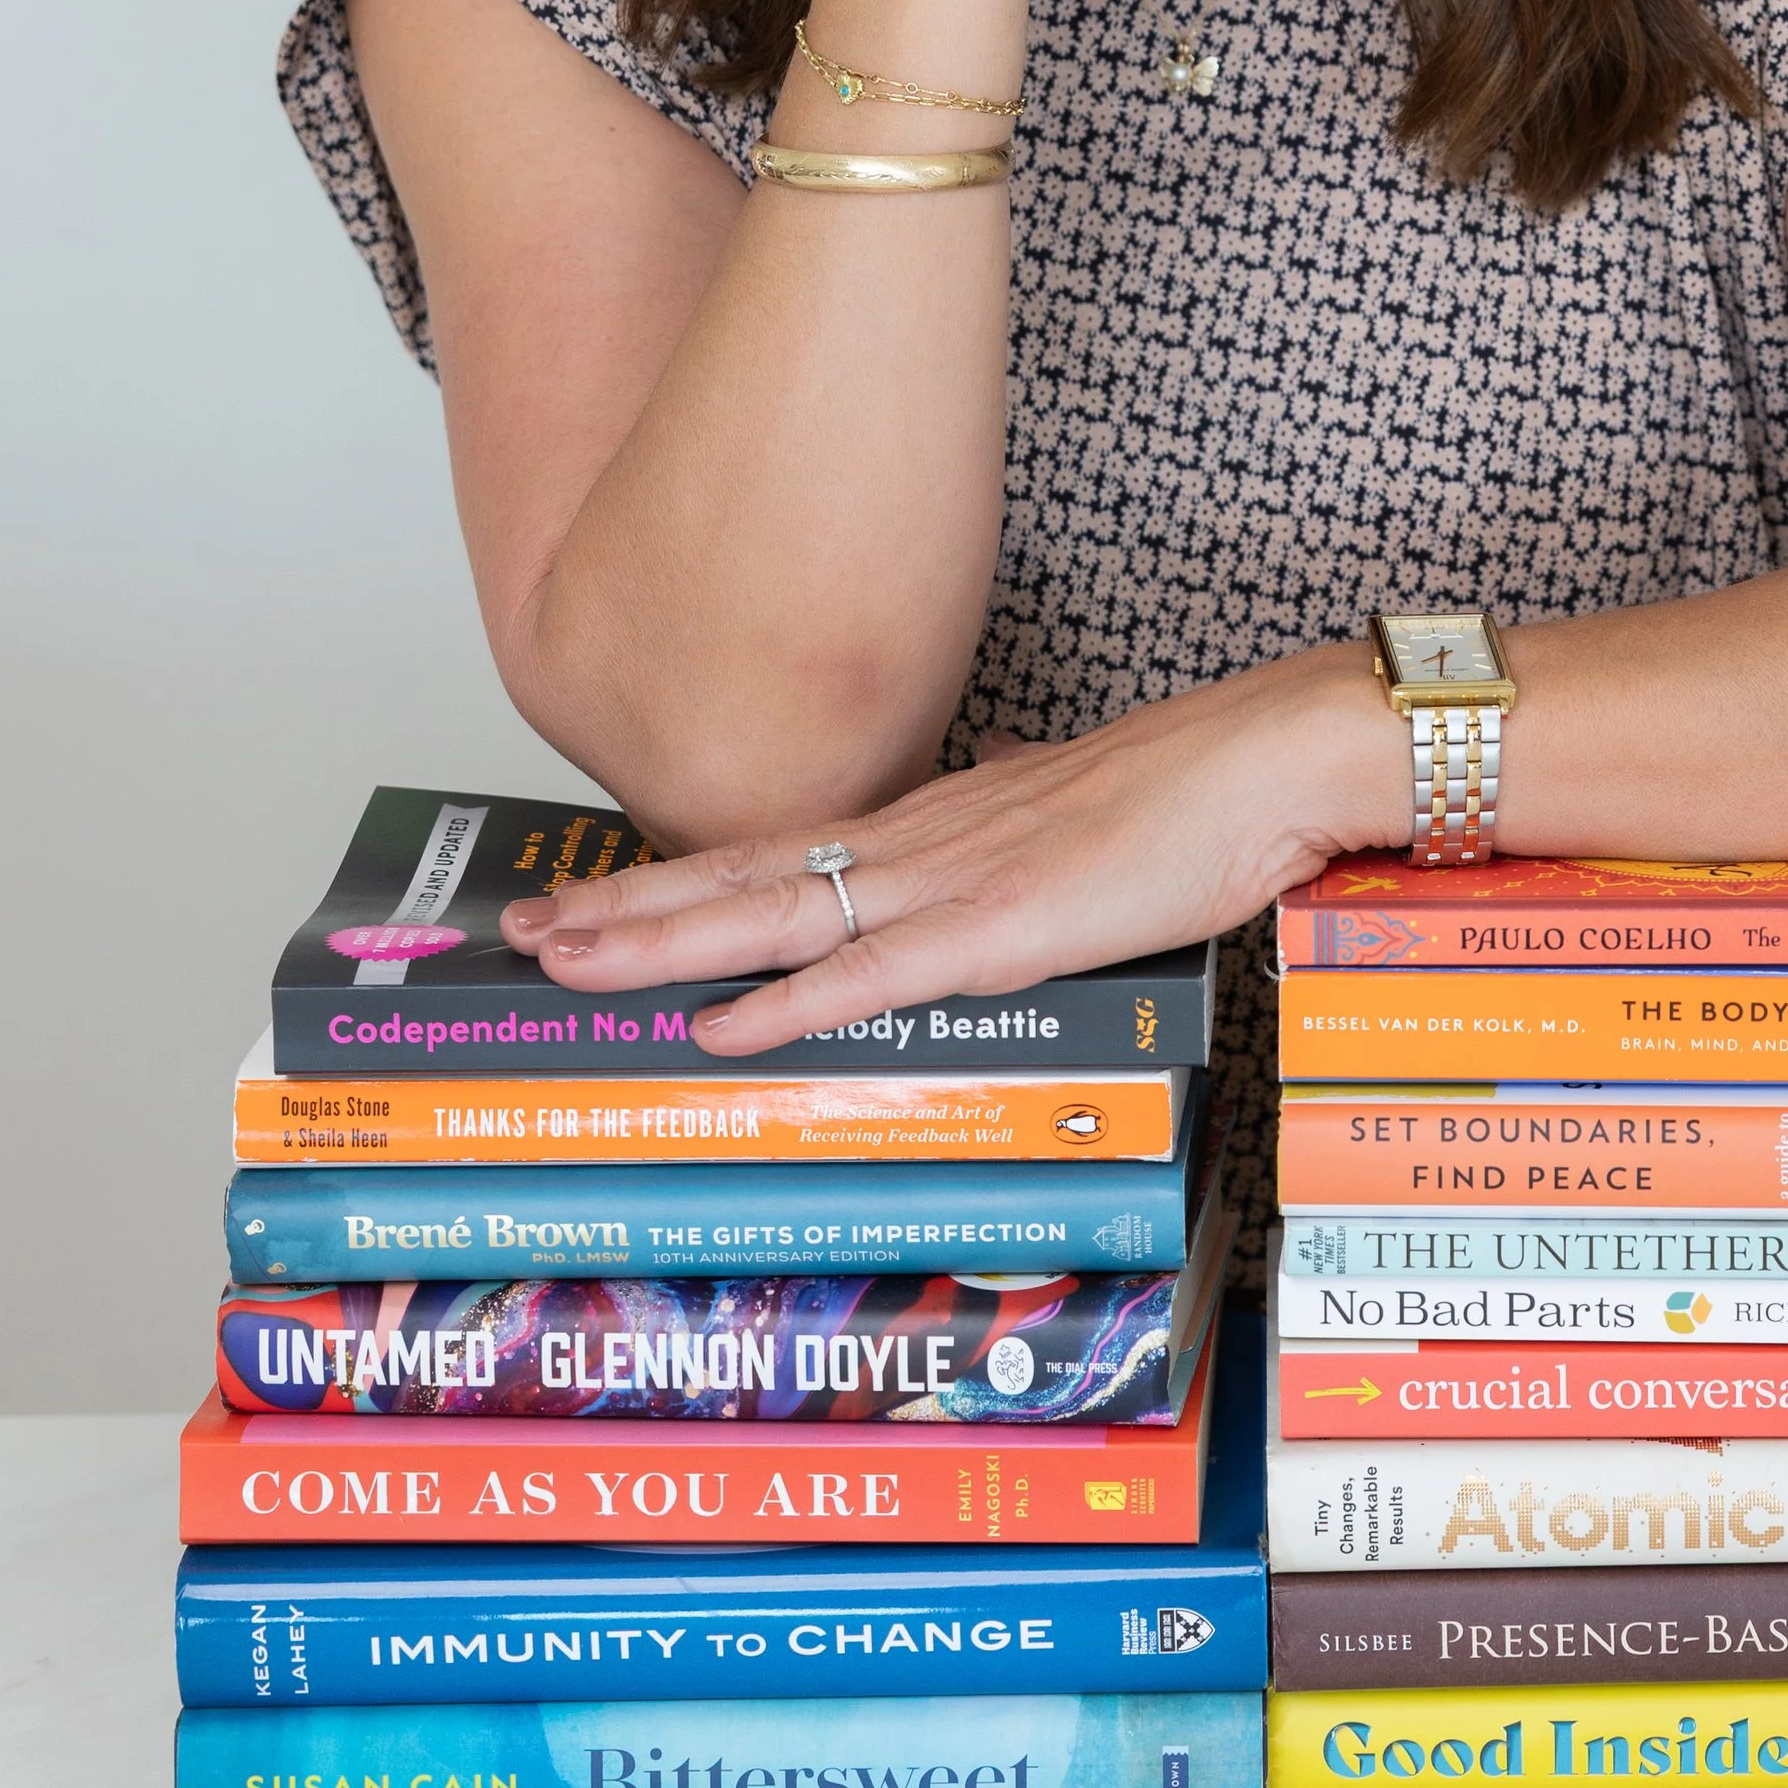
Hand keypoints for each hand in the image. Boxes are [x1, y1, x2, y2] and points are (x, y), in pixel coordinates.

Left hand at [499, 646, 1406, 1054]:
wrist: (1267, 759)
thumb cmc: (1190, 796)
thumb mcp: (1068, 829)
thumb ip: (1005, 853)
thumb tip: (971, 861)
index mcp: (932, 823)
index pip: (775, 853)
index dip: (674, 879)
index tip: (589, 896)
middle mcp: (918, 842)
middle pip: (740, 876)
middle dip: (623, 909)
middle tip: (521, 933)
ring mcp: (952, 881)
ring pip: (774, 918)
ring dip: (662, 945)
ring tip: (566, 964)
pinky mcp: (1002, 928)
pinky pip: (872, 976)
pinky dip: (784, 1006)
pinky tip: (717, 1028)